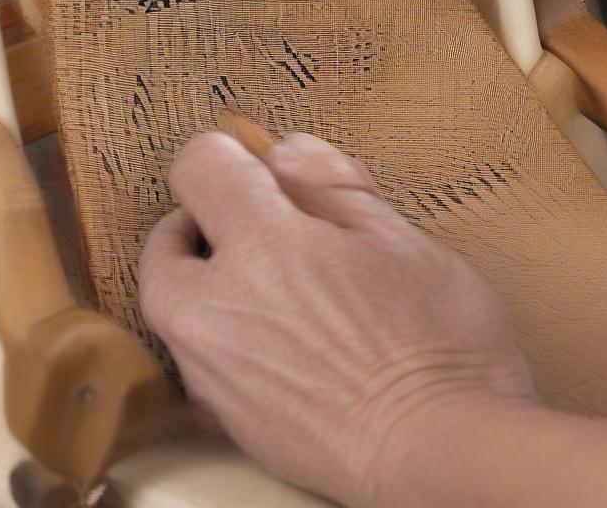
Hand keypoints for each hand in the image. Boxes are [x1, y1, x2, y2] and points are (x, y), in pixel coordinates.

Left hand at [139, 132, 535, 507]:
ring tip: (279, 287)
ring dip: (209, 284)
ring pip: (176, 309)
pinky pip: (199, 364)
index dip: (227, 154)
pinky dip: (223, 339)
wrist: (442, 453)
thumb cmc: (437, 341)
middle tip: (259, 227)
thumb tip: (285, 152)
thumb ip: (333, 186)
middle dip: (201, 225)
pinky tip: (281, 344)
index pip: (200, 168)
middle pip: (164, 247)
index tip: (256, 166)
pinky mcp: (226, 423)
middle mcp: (218, 310)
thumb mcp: (401, 238)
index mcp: (264, 247)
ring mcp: (214, 374)